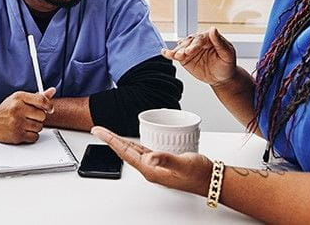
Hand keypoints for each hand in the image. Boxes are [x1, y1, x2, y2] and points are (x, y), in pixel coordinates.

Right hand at [0, 87, 55, 143]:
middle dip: (38, 117)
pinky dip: (31, 135)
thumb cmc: (7, 109)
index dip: (48, 105)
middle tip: (30, 117)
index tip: (50, 109)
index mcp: (19, 98)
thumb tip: (52, 91)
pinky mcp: (17, 135)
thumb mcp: (20, 98)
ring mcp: (17, 123)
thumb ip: (37, 96)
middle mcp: (18, 109)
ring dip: (35, 127)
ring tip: (25, 123)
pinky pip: (35, 137)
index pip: (41, 100)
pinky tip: (24, 130)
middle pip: (42, 115)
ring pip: (39, 127)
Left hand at [91, 126, 212, 194]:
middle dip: (110, 140)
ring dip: (119, 142)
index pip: (125, 152)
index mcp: (151, 170)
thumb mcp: (183, 163)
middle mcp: (151, 168)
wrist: (211, 179)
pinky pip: (143, 151)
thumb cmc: (199, 174)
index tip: (98, 131)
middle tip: (97, 130)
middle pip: (124, 151)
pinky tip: (133, 141)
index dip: (110, 140)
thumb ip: (167, 159)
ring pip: (132, 151)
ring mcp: (156, 165)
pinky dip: (134, 144)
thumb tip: (151, 157)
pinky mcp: (163, 161)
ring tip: (108, 134)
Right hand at [162, 26, 235, 85]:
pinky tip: (164, 53)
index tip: (191, 51)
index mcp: (209, 37)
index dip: (195, 44)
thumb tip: (213, 29)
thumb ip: (220, 42)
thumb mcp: (227, 54)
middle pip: (188, 42)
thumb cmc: (227, 64)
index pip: (200, 38)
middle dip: (184, 48)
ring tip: (172, 55)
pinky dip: (170, 53)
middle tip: (182, 55)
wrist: (222, 77)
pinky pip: (176, 54)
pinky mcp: (185, 57)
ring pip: (181, 47)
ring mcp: (190, 49)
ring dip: (176, 51)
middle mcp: (198, 41)